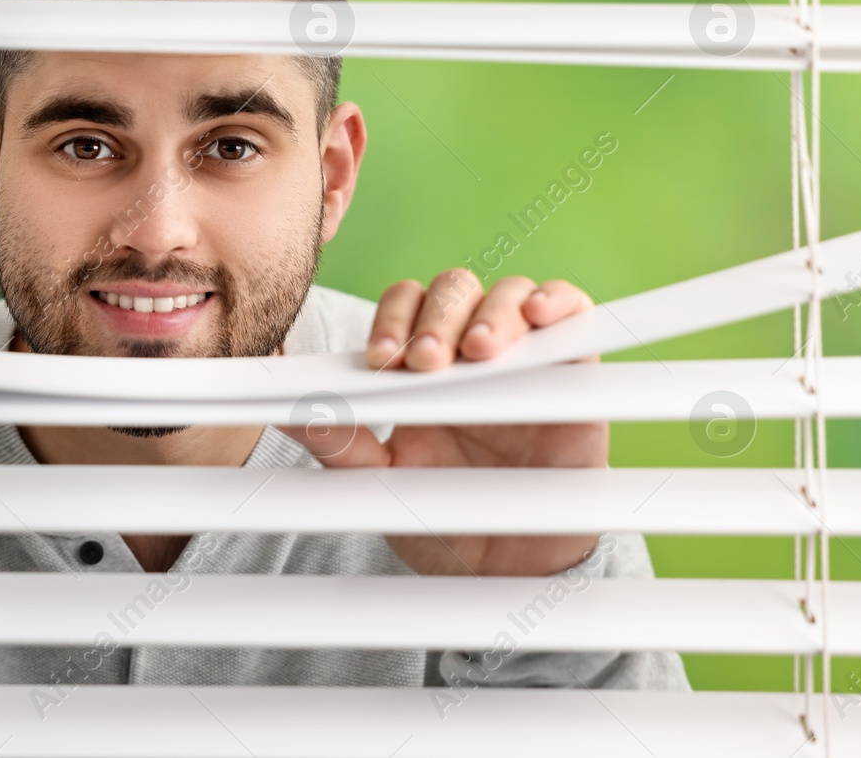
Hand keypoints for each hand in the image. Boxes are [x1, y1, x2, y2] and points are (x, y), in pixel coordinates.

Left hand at [279, 270, 605, 576]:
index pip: (402, 307)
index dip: (390, 321)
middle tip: (425, 363)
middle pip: (451, 291)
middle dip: (434, 320)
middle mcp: (470, 349)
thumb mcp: (384, 482)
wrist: (508, 569)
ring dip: (491, 314)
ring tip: (479, 352)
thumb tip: (287, 411)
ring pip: (507, 294)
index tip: (380, 362)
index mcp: (422, 364)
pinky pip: (572, 315)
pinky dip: (559, 301)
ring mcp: (523, 355)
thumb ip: (343, 445)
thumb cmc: (445, 518)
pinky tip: (542, 315)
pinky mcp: (573, 369)